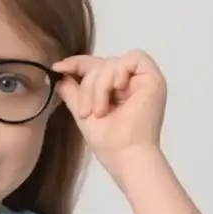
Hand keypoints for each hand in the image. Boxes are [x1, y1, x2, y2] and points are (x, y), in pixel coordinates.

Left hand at [52, 50, 166, 177]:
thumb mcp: (82, 110)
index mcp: (115, 89)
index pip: (94, 65)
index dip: (76, 63)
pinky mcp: (154, 78)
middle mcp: (130, 82)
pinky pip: (134, 58)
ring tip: (100, 111)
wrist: (125, 155)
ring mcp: (142, 80)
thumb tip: (58, 73)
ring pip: (112, 62)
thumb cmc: (107, 141)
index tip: (58, 68)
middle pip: (101, 63)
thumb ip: (72, 91)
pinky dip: (119, 72)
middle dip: (88, 85)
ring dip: (100, 86)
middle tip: (86, 112)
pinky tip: (118, 89)